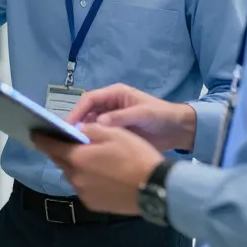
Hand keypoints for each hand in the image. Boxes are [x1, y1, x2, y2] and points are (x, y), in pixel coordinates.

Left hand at [32, 124, 162, 214]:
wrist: (155, 189)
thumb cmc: (135, 156)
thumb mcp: (114, 133)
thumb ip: (90, 129)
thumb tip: (77, 130)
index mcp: (77, 157)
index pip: (51, 146)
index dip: (41, 139)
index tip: (33, 134)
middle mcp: (75, 177)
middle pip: (61, 161)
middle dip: (60, 151)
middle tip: (64, 143)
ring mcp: (83, 192)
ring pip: (72, 175)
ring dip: (75, 166)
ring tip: (89, 159)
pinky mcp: (93, 204)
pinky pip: (83, 187)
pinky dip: (86, 179)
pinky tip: (100, 175)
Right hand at [67, 83, 196, 152]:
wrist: (178, 131)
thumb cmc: (161, 115)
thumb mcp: (143, 113)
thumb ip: (122, 117)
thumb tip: (98, 122)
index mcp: (115, 94)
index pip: (90, 100)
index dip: (77, 111)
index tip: (68, 125)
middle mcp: (110, 105)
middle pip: (87, 112)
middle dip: (77, 123)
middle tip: (67, 139)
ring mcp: (112, 119)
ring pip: (91, 124)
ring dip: (84, 133)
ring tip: (75, 147)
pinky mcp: (115, 132)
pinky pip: (100, 135)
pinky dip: (93, 141)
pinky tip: (88, 152)